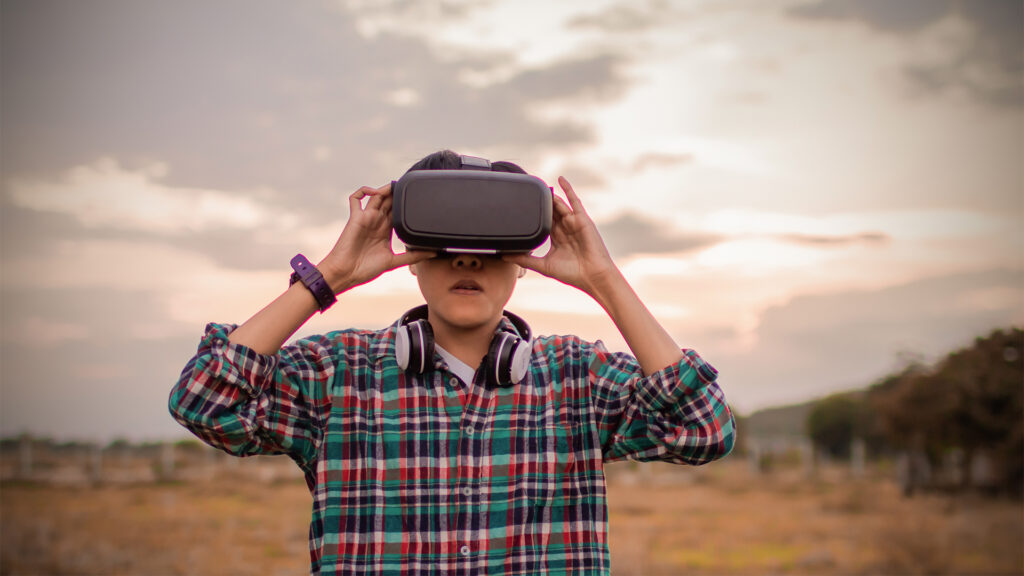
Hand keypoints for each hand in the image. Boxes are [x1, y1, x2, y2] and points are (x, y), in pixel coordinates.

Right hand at [318, 183, 433, 292]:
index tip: (418, 198)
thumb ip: (413, 256)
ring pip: (376, 196)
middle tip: (409, 186)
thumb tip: (434, 253)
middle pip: (389, 201)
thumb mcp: (393, 261)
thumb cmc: (365, 269)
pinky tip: (375, 192)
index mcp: (385, 230)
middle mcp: (376, 221)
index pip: (398, 212)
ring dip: (385, 189)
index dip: (406, 204)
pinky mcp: (355, 217)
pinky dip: (363, 191)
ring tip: (396, 185)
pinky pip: (355, 198)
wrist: (346, 273)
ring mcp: (366, 218)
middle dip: (398, 193)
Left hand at [504, 177, 619, 297]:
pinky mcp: (582, 219)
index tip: (521, 207)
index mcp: (557, 238)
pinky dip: (568, 189)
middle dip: (541, 203)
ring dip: (549, 196)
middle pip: (550, 211)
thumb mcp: (543, 266)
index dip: (534, 215)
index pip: (543, 222)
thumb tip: (505, 257)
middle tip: (528, 192)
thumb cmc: (572, 273)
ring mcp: (574, 222)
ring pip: (559, 205)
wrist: (592, 276)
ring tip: (539, 186)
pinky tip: (560, 179)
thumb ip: (525, 260)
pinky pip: (574, 201)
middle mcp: (565, 228)